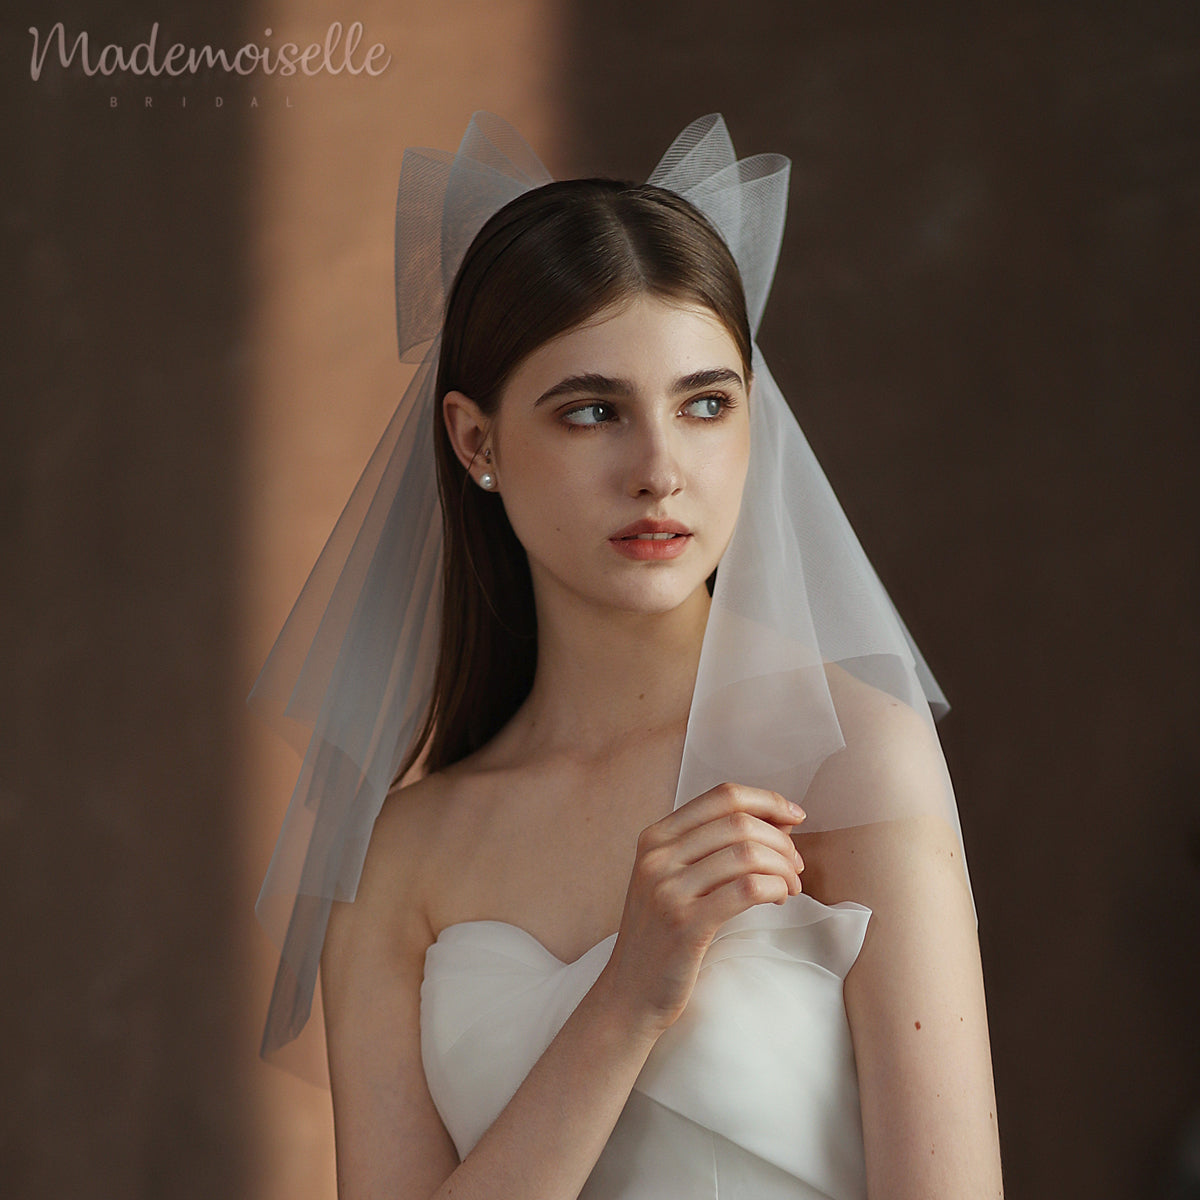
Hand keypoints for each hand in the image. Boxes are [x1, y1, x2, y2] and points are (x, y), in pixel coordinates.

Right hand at [599, 782, 804, 1035]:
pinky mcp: (685, 924)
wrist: (628, 994)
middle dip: (781, 841)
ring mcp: (668, 890)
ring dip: (783, 867)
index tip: (796, 816)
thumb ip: (719, 847)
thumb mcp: (677, 880)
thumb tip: (781, 820)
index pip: (722, 796)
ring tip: (790, 888)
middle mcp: (658, 857)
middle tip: (796, 867)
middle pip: (739, 822)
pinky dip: (776, 887)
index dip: (767, 800)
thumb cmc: (663, 936)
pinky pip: (747, 889)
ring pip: (747, 853)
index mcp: (655, 837)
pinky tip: (779, 899)